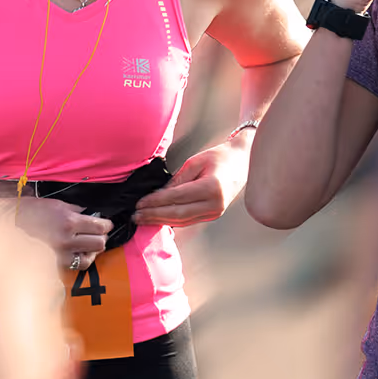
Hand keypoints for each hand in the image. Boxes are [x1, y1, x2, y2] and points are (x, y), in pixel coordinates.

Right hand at [9, 196, 112, 270]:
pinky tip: (79, 253)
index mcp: (68, 221)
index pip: (100, 226)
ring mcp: (61, 254)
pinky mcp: (54, 264)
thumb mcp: (55, 204)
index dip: (107, 225)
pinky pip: (77, 265)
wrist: (6, 225)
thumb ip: (75, 210)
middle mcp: (67, 239)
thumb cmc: (29, 211)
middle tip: (98, 232)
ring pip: (91, 257)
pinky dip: (82, 259)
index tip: (106, 223)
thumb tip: (90, 214)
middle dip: (102, 236)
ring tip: (88, 244)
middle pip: (100, 243)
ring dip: (93, 250)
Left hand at [133, 137, 250, 226]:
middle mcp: (215, 204)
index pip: (177, 198)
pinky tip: (158, 219)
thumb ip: (177, 180)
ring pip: (182, 221)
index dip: (156, 202)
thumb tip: (158, 195)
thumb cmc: (219, 157)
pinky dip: (172, 221)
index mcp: (211, 188)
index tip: (139, 203)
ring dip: (161, 221)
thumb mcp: (195, 162)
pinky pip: (188, 220)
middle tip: (135, 216)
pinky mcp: (213, 215)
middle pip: (178, 214)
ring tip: (143, 219)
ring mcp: (215, 213)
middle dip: (154, 215)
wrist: (241, 162)